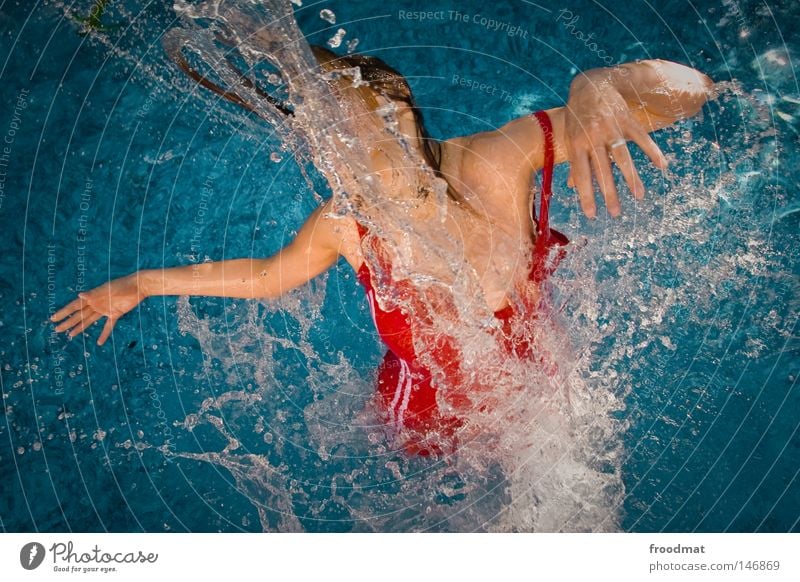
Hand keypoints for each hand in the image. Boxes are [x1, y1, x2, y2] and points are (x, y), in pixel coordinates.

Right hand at [50, 273, 146, 344]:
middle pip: (80, 315)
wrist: (139, 286)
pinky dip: (104, 334)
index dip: (64, 312)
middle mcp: (97, 303)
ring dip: (80, 327)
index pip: (75, 306)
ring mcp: (106, 309)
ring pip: (90, 320)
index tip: (53, 318)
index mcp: (92, 296)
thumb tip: (79, 295)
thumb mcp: (108, 289)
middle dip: (68, 322)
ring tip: (70, 335)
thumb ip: (94, 294)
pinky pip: (108, 326)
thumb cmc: (123, 285)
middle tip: (57, 329)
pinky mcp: (116, 313)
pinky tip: (99, 342)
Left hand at [565, 73, 668, 217]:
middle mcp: (593, 137)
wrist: (591, 84)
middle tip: (615, 213)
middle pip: (602, 170)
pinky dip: (652, 151)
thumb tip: (571, 187)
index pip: (581, 175)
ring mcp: (611, 128)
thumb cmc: (577, 116)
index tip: (591, 215)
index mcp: (576, 144)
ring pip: (622, 156)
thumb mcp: (570, 137)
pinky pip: (641, 138)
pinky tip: (662, 166)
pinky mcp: (627, 120)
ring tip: (639, 197)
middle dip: (609, 194)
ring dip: (631, 178)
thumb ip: (574, 161)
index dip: (586, 196)